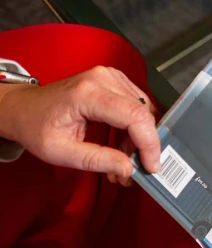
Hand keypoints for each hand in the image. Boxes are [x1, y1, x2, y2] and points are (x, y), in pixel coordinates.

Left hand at [0, 66, 159, 182]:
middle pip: (143, 114)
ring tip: (123, 159)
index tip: (151, 167)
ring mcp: (110, 76)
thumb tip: (128, 169)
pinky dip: (135, 129)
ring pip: (143, 111)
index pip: (135, 117)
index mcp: (88, 93)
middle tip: (132, 170)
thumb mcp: (61, 152)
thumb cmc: (36, 127)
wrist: (23, 108)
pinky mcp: (114, 81)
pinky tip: (122, 144)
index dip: (149, 144)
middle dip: (144, 146)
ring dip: (139, 139)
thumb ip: (97, 160)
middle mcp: (103, 78)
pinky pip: (137, 106)